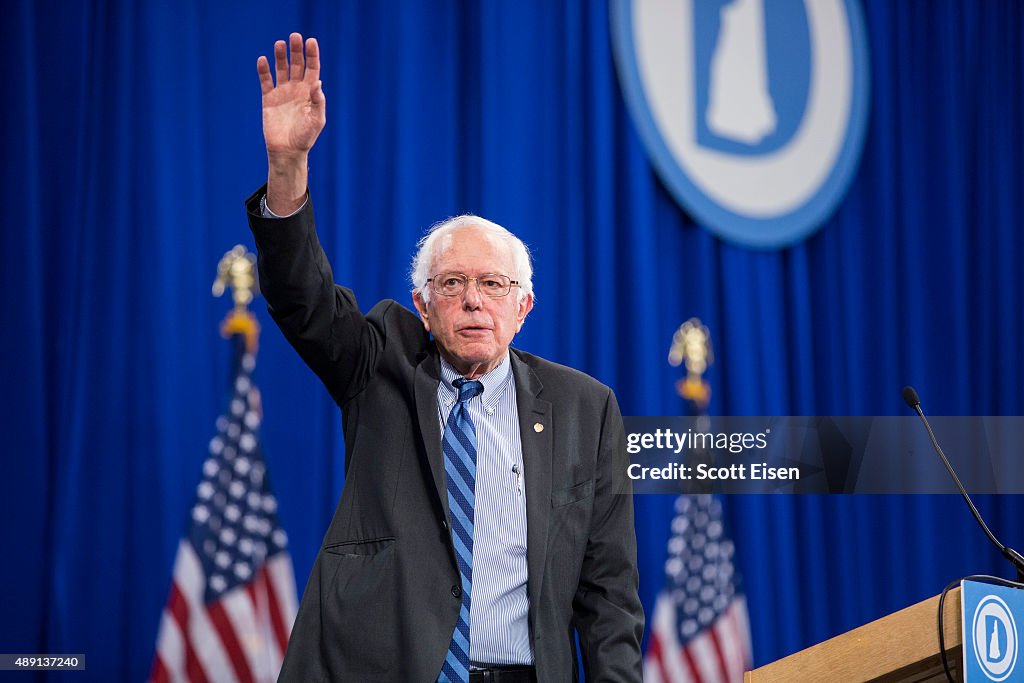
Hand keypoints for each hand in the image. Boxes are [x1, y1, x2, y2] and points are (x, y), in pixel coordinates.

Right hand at [258, 33, 324, 156]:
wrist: (287, 151)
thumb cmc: (305, 138)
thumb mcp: (316, 120)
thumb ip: (318, 101)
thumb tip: (317, 82)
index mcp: (310, 93)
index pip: (312, 69)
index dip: (312, 55)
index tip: (311, 41)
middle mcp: (297, 89)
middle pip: (297, 65)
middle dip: (296, 50)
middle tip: (294, 36)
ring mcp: (282, 93)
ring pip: (281, 69)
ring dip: (280, 56)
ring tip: (280, 44)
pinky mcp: (269, 99)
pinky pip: (266, 81)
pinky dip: (264, 70)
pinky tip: (263, 60)